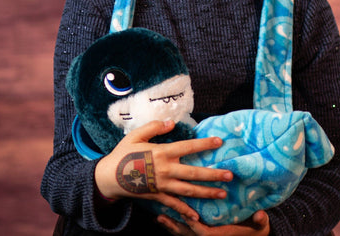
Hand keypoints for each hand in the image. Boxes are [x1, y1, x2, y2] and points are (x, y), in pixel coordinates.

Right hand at [94, 120, 232, 221]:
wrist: (109, 177)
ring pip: (188, 190)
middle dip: (213, 174)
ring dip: (206, 192)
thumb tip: (171, 122)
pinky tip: (197, 217)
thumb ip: (154, 127)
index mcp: (162, 152)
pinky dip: (185, 212)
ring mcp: (162, 185)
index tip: (219, 141)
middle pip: (193, 172)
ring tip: (222, 194)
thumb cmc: (123, 153)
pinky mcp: (157, 196)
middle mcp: (165, 170)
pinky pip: (174, 205)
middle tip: (230, 175)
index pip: (188, 147)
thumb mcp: (135, 135)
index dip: (204, 144)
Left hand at [157, 210, 269, 235]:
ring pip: (185, 235)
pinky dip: (175, 228)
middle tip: (164, 215)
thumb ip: (260, 221)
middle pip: (189, 235)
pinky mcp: (202, 234)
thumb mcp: (260, 226)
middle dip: (177, 226)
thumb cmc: (255, 230)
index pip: (204, 233)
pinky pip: (186, 233)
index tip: (187, 215)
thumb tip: (260, 215)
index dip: (195, 226)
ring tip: (159, 217)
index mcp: (220, 235)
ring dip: (172, 227)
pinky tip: (165, 219)